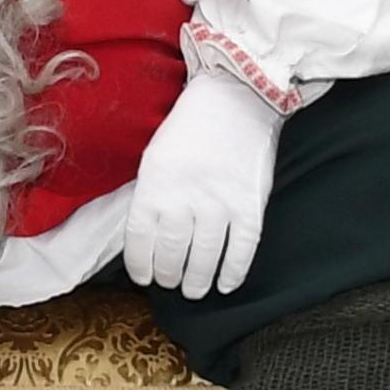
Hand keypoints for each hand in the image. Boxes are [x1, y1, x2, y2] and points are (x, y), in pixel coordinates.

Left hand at [122, 72, 284, 299]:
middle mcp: (184, 197)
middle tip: (170, 283)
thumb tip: (147, 237)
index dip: (139, 264)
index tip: (143, 276)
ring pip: (204, 257)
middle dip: (168, 275)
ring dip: (197, 280)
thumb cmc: (190, 128)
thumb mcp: (154, 156)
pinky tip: (225, 284)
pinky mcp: (250, 205)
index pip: (139, 239)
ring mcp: (220, 203)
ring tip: (193, 291)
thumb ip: (151, 195)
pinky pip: (241, 249)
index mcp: (154, 184)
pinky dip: (233, 272)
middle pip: (171, 252)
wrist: (236, 98)